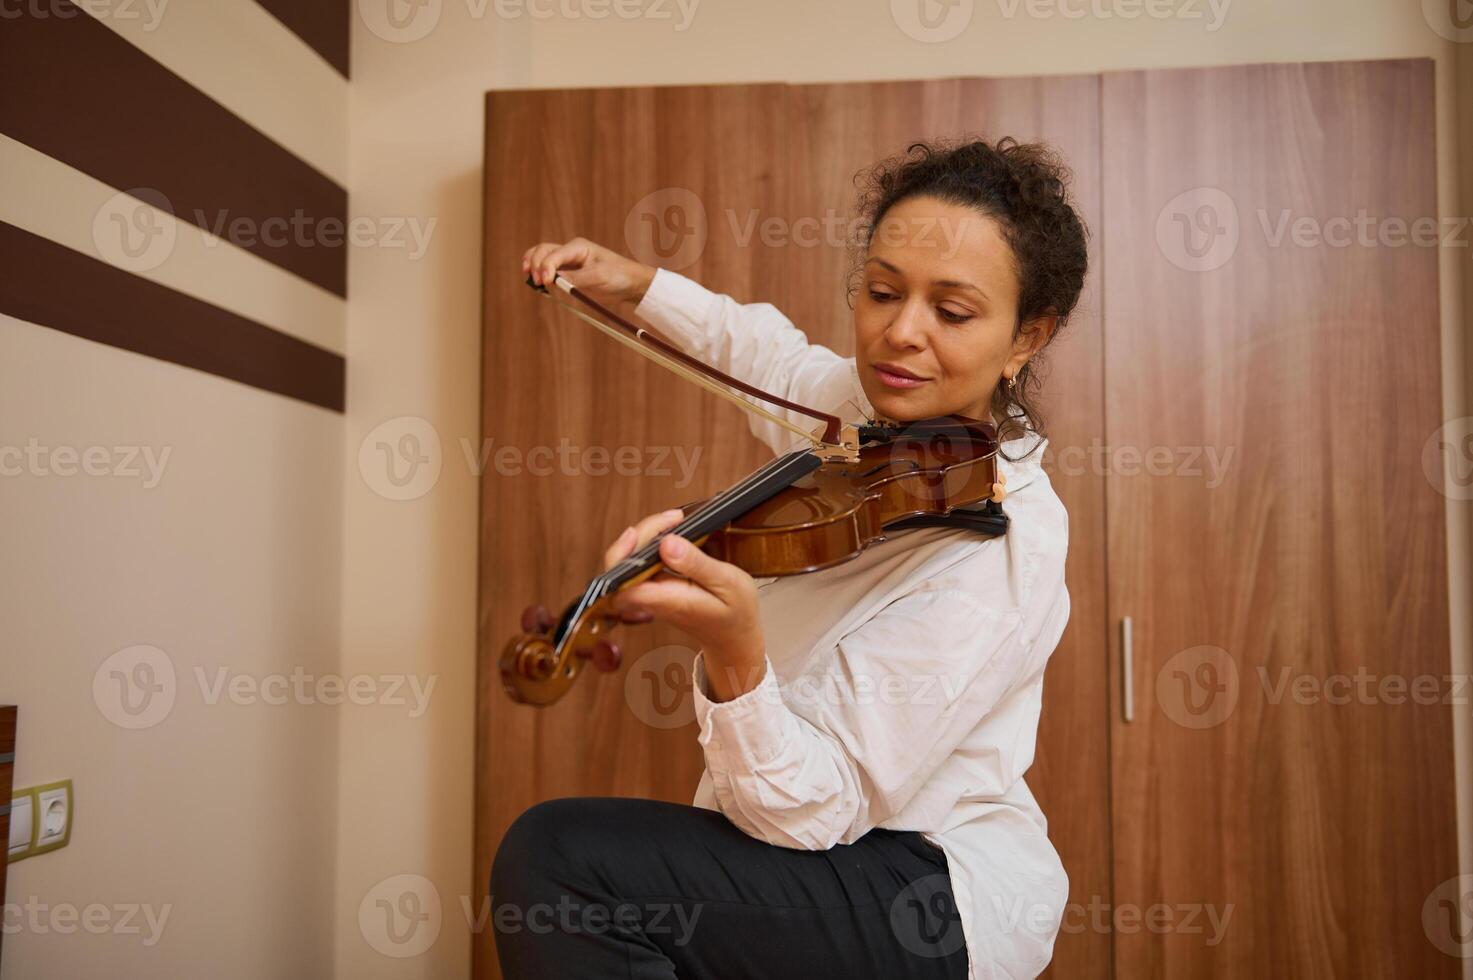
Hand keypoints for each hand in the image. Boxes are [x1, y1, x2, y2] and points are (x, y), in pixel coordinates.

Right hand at [523, 238, 655, 311]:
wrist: (630, 284)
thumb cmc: (619, 275)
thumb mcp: (600, 276)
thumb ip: (577, 278)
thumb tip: (556, 281)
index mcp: (578, 247)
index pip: (554, 254)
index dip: (546, 266)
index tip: (547, 282)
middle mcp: (570, 252)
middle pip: (543, 251)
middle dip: (536, 264)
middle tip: (538, 282)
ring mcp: (567, 263)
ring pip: (542, 258)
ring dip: (534, 267)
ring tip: (531, 279)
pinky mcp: (568, 275)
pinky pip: (549, 272)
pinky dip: (541, 276)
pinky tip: (539, 284)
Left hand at [603, 508, 767, 701]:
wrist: (734, 637)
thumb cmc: (735, 613)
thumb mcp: (727, 583)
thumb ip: (696, 564)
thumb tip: (667, 543)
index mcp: (668, 601)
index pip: (625, 581)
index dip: (623, 554)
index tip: (643, 531)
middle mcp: (653, 600)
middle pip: (620, 568)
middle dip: (638, 535)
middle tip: (669, 519)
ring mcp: (652, 595)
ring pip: (628, 564)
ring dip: (645, 536)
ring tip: (672, 521)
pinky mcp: (655, 589)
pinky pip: (641, 564)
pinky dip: (651, 544)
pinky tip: (670, 533)